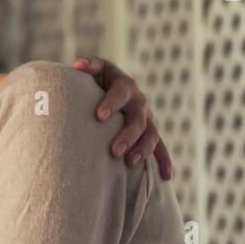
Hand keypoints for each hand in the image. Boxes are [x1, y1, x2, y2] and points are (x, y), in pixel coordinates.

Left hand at [71, 56, 174, 179]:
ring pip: (151, 134)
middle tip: (113, 150)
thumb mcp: (94, 71)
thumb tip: (78, 67)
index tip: (99, 116)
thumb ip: (89, 66)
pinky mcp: (149, 132)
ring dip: (143, 149)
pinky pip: (161, 147)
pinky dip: (164, 161)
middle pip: (138, 117)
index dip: (111, 102)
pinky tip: (166, 177)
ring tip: (131, 162)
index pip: (121, 91)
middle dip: (127, 134)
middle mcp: (138, 101)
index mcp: (124, 84)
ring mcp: (146, 117)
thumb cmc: (96, 81)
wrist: (110, 87)